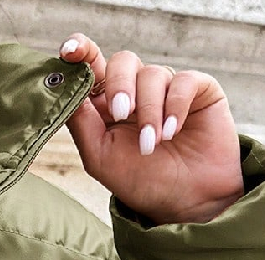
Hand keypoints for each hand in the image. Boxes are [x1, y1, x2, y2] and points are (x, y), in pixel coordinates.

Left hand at [57, 33, 244, 225]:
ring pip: (152, 74)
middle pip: (123, 61)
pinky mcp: (198, 90)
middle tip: (122, 114)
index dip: (81, 52)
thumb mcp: (100, 157)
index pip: (92, 67)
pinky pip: (184, 81)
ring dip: (149, 111)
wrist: (186, 203)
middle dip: (120, 85)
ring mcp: (167, 88)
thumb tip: (65, 86)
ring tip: (152, 144)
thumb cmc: (142, 182)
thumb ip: (81, 122)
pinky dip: (175, 106)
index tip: (70, 52)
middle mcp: (137, 91)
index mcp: (108, 105)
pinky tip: (172, 133)